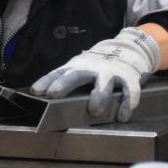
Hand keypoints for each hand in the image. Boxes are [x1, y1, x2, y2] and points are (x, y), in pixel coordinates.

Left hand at [30, 27, 160, 121]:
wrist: (127, 51)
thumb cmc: (96, 68)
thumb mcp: (79, 70)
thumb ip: (64, 81)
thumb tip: (40, 98)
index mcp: (77, 67)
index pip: (58, 73)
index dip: (46, 81)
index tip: (36, 91)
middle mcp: (92, 68)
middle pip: (77, 74)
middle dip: (65, 84)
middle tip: (54, 94)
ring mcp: (111, 73)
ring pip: (105, 81)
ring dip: (100, 95)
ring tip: (94, 110)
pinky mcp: (129, 79)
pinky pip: (130, 91)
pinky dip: (128, 103)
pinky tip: (122, 116)